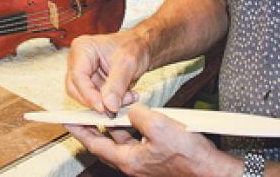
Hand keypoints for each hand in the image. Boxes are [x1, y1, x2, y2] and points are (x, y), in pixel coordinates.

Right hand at [65, 31, 149, 113]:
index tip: (104, 107)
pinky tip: (127, 97)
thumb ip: (117, 85)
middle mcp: (78, 61)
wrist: (144, 47)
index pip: (78, 76)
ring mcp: (85, 72)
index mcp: (82, 48)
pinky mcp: (92, 82)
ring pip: (86, 97)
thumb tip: (109, 106)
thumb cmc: (134, 46)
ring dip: (107, 103)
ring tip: (129, 98)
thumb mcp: (127, 64)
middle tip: (117, 106)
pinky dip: (111, 102)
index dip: (89, 94)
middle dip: (98, 100)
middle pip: (76, 89)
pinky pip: (96, 99)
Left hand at [66, 104, 239, 176]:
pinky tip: (137, 115)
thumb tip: (130, 109)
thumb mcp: (159, 126)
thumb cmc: (189, 154)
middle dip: (94, 127)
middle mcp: (133, 165)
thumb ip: (138, 114)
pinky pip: (137, 141)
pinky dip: (133, 128)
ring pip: (122, 141)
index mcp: (128, 162)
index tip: (66, 120)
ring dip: (116, 125)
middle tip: (83, 113)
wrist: (213, 170)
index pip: (95, 145)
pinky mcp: (156, 158)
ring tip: (108, 109)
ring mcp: (145, 163)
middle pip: (105, 144)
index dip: (79, 131)